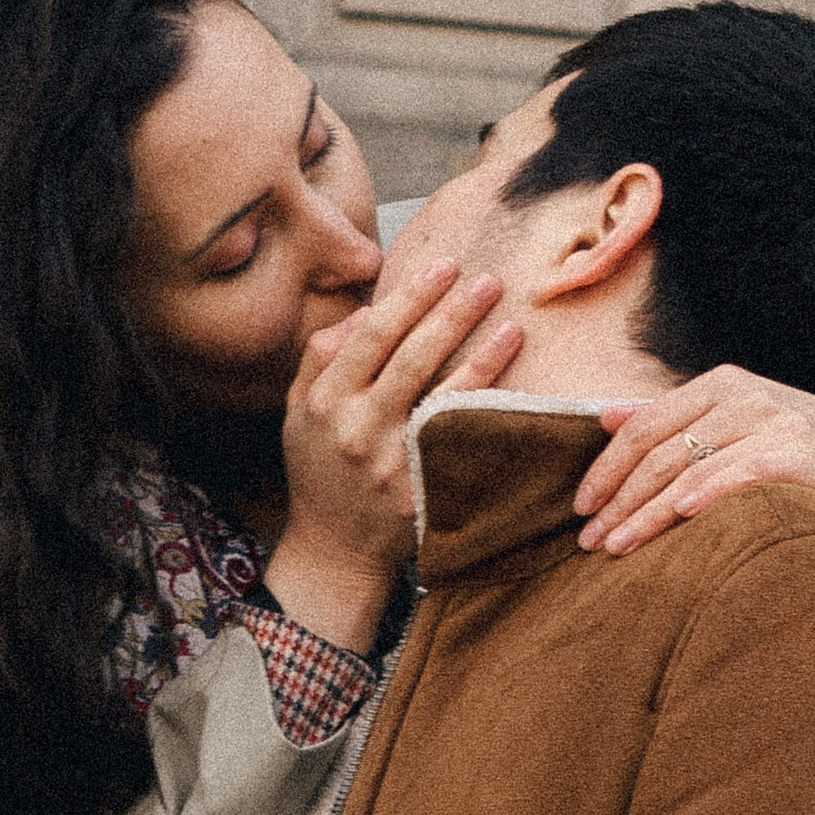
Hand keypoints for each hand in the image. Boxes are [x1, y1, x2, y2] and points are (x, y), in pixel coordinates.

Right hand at [269, 253, 522, 649]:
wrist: (334, 548)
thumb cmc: (320, 469)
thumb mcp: (300, 411)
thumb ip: (321, 358)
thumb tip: (361, 312)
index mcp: (326, 401)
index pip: (372, 336)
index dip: (409, 297)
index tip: (442, 266)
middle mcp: (358, 429)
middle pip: (411, 359)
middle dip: (451, 314)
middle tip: (486, 280)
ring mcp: (393, 463)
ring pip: (442, 398)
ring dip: (481, 358)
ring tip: (511, 325)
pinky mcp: (424, 490)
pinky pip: (461, 441)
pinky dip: (487, 411)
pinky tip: (514, 388)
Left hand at [575, 370, 814, 557]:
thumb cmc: (794, 449)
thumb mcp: (734, 421)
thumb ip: (672, 417)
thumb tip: (604, 416)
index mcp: (719, 384)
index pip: (644, 425)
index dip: (607, 468)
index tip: (581, 507)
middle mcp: (745, 395)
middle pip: (662, 451)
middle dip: (620, 500)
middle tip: (589, 542)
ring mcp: (777, 422)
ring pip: (693, 469)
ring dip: (649, 513)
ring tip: (618, 549)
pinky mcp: (807, 455)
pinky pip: (745, 474)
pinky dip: (711, 493)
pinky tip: (683, 516)